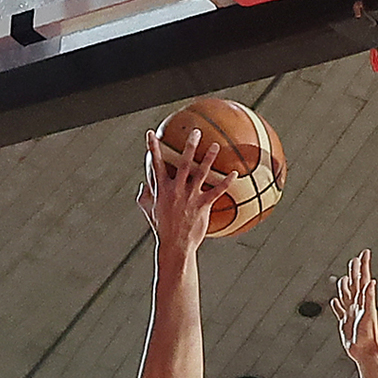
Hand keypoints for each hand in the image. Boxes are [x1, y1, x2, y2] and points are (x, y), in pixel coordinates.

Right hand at [138, 126, 229, 251]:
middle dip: (190, 146)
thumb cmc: (162, 228)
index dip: (152, 148)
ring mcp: (190, 197)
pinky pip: (217, 191)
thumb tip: (143, 185)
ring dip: (209, 157)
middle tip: (196, 132)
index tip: (152, 133)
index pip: (156, 164)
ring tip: (215, 145)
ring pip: (201, 172)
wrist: (175, 245)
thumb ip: (145, 196)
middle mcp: (176, 189)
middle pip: (183, 162)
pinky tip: (234, 174)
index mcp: (162, 189)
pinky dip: (226, 182)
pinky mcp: (202, 206)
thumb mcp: (149, 211)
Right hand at [333, 250, 377, 364]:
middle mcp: (358, 305)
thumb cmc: (369, 335)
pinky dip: (337, 305)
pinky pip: (340, 311)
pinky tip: (335, 302)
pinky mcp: (345, 323)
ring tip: (344, 278)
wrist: (365, 351)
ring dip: (345, 286)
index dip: (364, 265)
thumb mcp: (369, 315)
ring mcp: (351, 313)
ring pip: (346, 295)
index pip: (363, 278)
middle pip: (355, 284)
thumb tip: (371, 282)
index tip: (365, 253)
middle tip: (355, 259)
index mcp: (363, 301)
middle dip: (354, 271)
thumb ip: (369, 298)